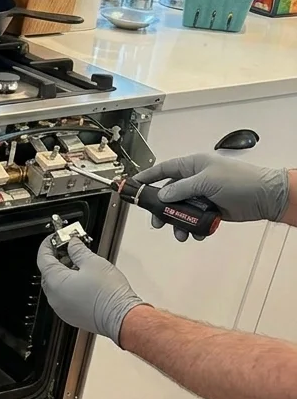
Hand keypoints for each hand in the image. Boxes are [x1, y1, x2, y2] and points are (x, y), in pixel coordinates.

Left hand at [37, 236, 144, 344]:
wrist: (120, 317)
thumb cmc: (108, 293)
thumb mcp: (92, 262)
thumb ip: (78, 250)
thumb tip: (72, 244)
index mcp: (55, 282)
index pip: (43, 259)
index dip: (47, 245)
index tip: (53, 238)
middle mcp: (54, 297)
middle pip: (48, 273)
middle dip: (56, 259)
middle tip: (67, 248)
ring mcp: (61, 308)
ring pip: (56, 286)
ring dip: (63, 273)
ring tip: (78, 263)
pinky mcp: (70, 316)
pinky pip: (63, 297)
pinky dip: (68, 287)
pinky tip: (81, 280)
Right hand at [132, 153, 289, 240]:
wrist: (265, 197)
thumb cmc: (241, 181)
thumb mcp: (207, 181)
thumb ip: (181, 189)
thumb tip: (162, 195)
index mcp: (193, 166)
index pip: (164, 169)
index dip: (147, 177)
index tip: (133, 184)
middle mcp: (196, 180)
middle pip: (168, 194)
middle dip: (161, 209)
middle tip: (157, 220)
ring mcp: (202, 195)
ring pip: (180, 210)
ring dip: (177, 222)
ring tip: (180, 232)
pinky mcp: (209, 210)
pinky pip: (193, 220)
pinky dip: (191, 228)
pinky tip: (195, 232)